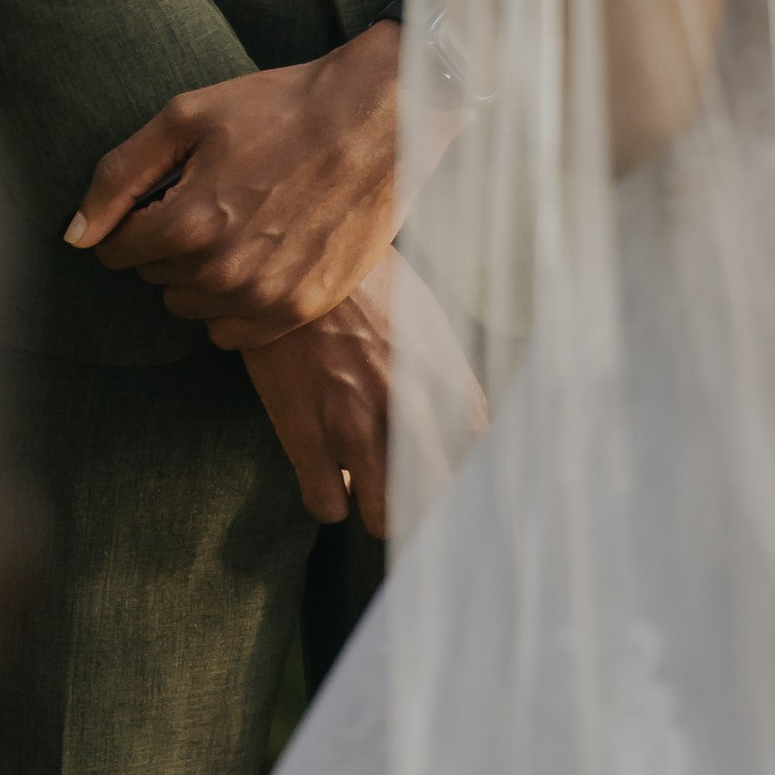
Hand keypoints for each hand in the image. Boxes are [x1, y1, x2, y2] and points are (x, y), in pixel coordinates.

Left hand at [63, 29, 400, 346]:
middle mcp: (223, 271)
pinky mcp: (301, 308)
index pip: (117, 251)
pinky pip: (232, 333)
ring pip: (191, 306)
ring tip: (238, 222)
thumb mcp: (187, 116)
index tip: (162, 195)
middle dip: (168, 242)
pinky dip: (233, 303)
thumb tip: (76, 234)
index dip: (132, 219)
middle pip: (154, 278)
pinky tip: (258, 256)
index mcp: (188, 222)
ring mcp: (265, 296)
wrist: (378, 119)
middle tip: (210, 198)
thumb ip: (120, 176)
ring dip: (199, 273)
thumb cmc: (280, 108)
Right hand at [242, 253, 489, 532]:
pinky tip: (328, 478)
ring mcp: (355, 426)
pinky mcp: (306, 434)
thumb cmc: (363, 281)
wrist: (295, 257)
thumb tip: (459, 426)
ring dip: (377, 508)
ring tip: (368, 487)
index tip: (459, 485)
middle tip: (411, 498)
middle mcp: (407, 408)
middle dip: (425, 507)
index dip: (470, 478)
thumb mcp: (423, 317)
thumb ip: (445, 375)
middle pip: (434, 499)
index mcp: (442, 375)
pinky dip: (329, 500)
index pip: (479, 454)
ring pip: (382, 518)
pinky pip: (326, 507)